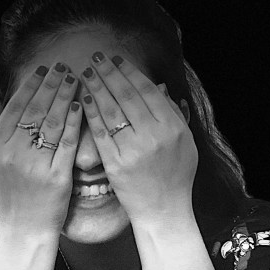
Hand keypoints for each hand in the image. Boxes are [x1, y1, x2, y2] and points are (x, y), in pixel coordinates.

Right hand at [0, 63, 82, 237]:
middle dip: (50, 85)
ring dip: (65, 97)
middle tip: (62, 67)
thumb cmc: (8, 198)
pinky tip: (80, 107)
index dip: (29, 86)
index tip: (42, 70)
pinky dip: (75, 124)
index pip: (15, 108)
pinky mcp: (58, 178)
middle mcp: (15, 155)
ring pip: (53, 123)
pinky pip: (68, 144)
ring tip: (74, 80)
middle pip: (35, 111)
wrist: (24, 231)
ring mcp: (37, 166)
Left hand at [79, 51, 198, 227]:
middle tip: (97, 58)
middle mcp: (153, 136)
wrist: (164, 211)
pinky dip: (91, 113)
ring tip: (87, 72)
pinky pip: (101, 133)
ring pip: (111, 111)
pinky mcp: (115, 164)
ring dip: (97, 87)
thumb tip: (159, 87)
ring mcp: (133, 150)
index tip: (117, 59)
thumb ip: (175, 114)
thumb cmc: (176, 177)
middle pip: (126, 96)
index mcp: (172, 127)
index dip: (130, 72)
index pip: (147, 91)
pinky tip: (84, 99)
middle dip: (109, 73)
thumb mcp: (186, 143)